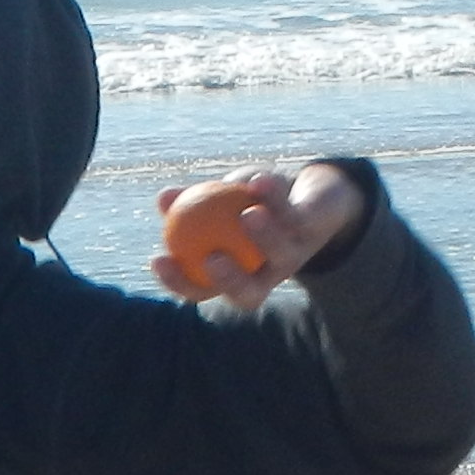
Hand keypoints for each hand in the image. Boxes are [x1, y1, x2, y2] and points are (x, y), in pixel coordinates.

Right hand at [151, 163, 366, 299]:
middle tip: (210, 258)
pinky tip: (259, 181)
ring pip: (279, 254)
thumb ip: (193, 201)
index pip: (203, 289)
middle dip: (229, 282)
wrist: (310, 191)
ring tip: (247, 214)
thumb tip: (163, 198)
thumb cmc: (254, 199)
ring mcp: (295, 256)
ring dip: (264, 236)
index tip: (158, 259)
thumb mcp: (221, 198)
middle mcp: (268, 275)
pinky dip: (275, 198)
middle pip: (247, 293)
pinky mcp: (316, 231)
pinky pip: (294, 216)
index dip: (179, 283)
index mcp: (238, 275)